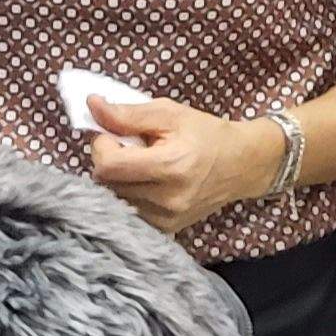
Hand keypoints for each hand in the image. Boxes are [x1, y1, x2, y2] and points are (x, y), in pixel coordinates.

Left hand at [86, 95, 282, 236]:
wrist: (244, 165)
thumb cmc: (208, 134)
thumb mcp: (172, 114)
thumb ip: (129, 114)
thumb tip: (91, 106)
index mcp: (171, 166)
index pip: (108, 165)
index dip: (102, 145)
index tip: (115, 134)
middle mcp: (167, 199)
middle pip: (107, 183)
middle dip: (110, 161)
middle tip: (130, 148)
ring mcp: (166, 219)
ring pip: (114, 199)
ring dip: (118, 180)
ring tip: (141, 166)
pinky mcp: (166, 229)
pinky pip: (128, 212)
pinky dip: (129, 195)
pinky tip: (146, 183)